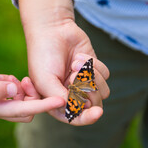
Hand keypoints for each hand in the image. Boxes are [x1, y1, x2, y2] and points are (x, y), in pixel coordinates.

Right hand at [0, 69, 64, 121]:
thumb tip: (15, 90)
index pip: (26, 110)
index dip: (44, 105)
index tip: (61, 99)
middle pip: (28, 108)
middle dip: (33, 96)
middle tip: (24, 80)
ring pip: (20, 101)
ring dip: (21, 89)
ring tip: (8, 77)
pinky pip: (9, 93)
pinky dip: (10, 85)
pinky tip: (0, 76)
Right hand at [18, 0, 109, 124]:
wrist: (52, 29)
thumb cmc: (43, 56)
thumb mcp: (45, 80)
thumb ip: (60, 98)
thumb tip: (78, 110)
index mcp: (57, 102)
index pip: (75, 118)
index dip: (87, 118)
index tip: (97, 113)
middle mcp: (72, 95)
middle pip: (92, 104)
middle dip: (85, 87)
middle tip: (72, 73)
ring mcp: (85, 83)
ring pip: (103, 91)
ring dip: (90, 75)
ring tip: (75, 63)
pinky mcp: (94, 70)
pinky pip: (105, 75)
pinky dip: (94, 65)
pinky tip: (79, 56)